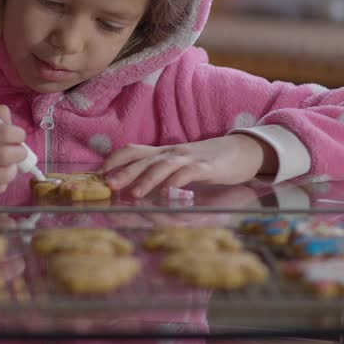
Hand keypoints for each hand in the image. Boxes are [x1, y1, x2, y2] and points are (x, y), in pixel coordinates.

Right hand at [0, 105, 29, 198]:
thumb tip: (13, 126)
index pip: (1, 131)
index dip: (17, 134)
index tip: (19, 135)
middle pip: (4, 155)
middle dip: (19, 153)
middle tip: (20, 151)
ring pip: (2, 175)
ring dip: (12, 169)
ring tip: (10, 165)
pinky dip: (1, 182)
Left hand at [100, 135, 274, 199]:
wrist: (243, 150)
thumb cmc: (207, 160)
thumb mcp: (179, 162)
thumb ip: (159, 170)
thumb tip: (132, 184)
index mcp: (163, 152)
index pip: (133, 150)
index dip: (115, 159)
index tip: (100, 172)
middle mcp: (172, 153)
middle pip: (144, 160)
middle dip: (124, 172)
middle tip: (108, 185)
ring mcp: (190, 158)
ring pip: (164, 166)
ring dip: (147, 179)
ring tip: (134, 193)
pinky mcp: (208, 167)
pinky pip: (190, 173)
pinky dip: (178, 181)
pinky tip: (170, 191)